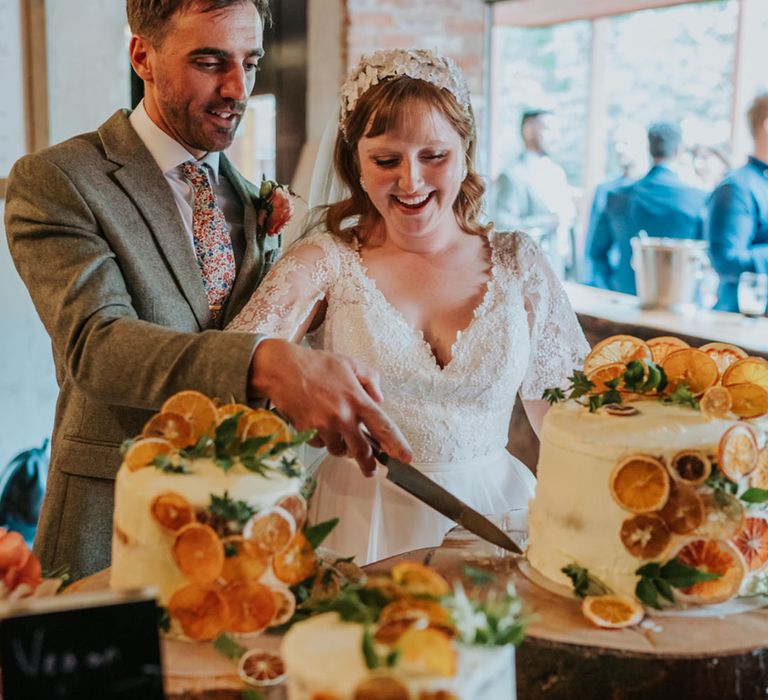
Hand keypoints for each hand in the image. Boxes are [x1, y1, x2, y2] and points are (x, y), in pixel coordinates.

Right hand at [248, 339, 411, 475]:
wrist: (282, 368)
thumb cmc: (315, 364)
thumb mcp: (349, 363)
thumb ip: (370, 379)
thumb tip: (379, 399)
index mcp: (357, 399)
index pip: (383, 426)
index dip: (397, 444)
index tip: (406, 457)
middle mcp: (342, 415)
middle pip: (362, 450)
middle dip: (369, 464)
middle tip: (371, 469)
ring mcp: (323, 425)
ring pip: (339, 450)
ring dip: (342, 448)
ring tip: (339, 435)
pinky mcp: (307, 431)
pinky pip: (319, 444)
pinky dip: (322, 440)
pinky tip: (318, 425)